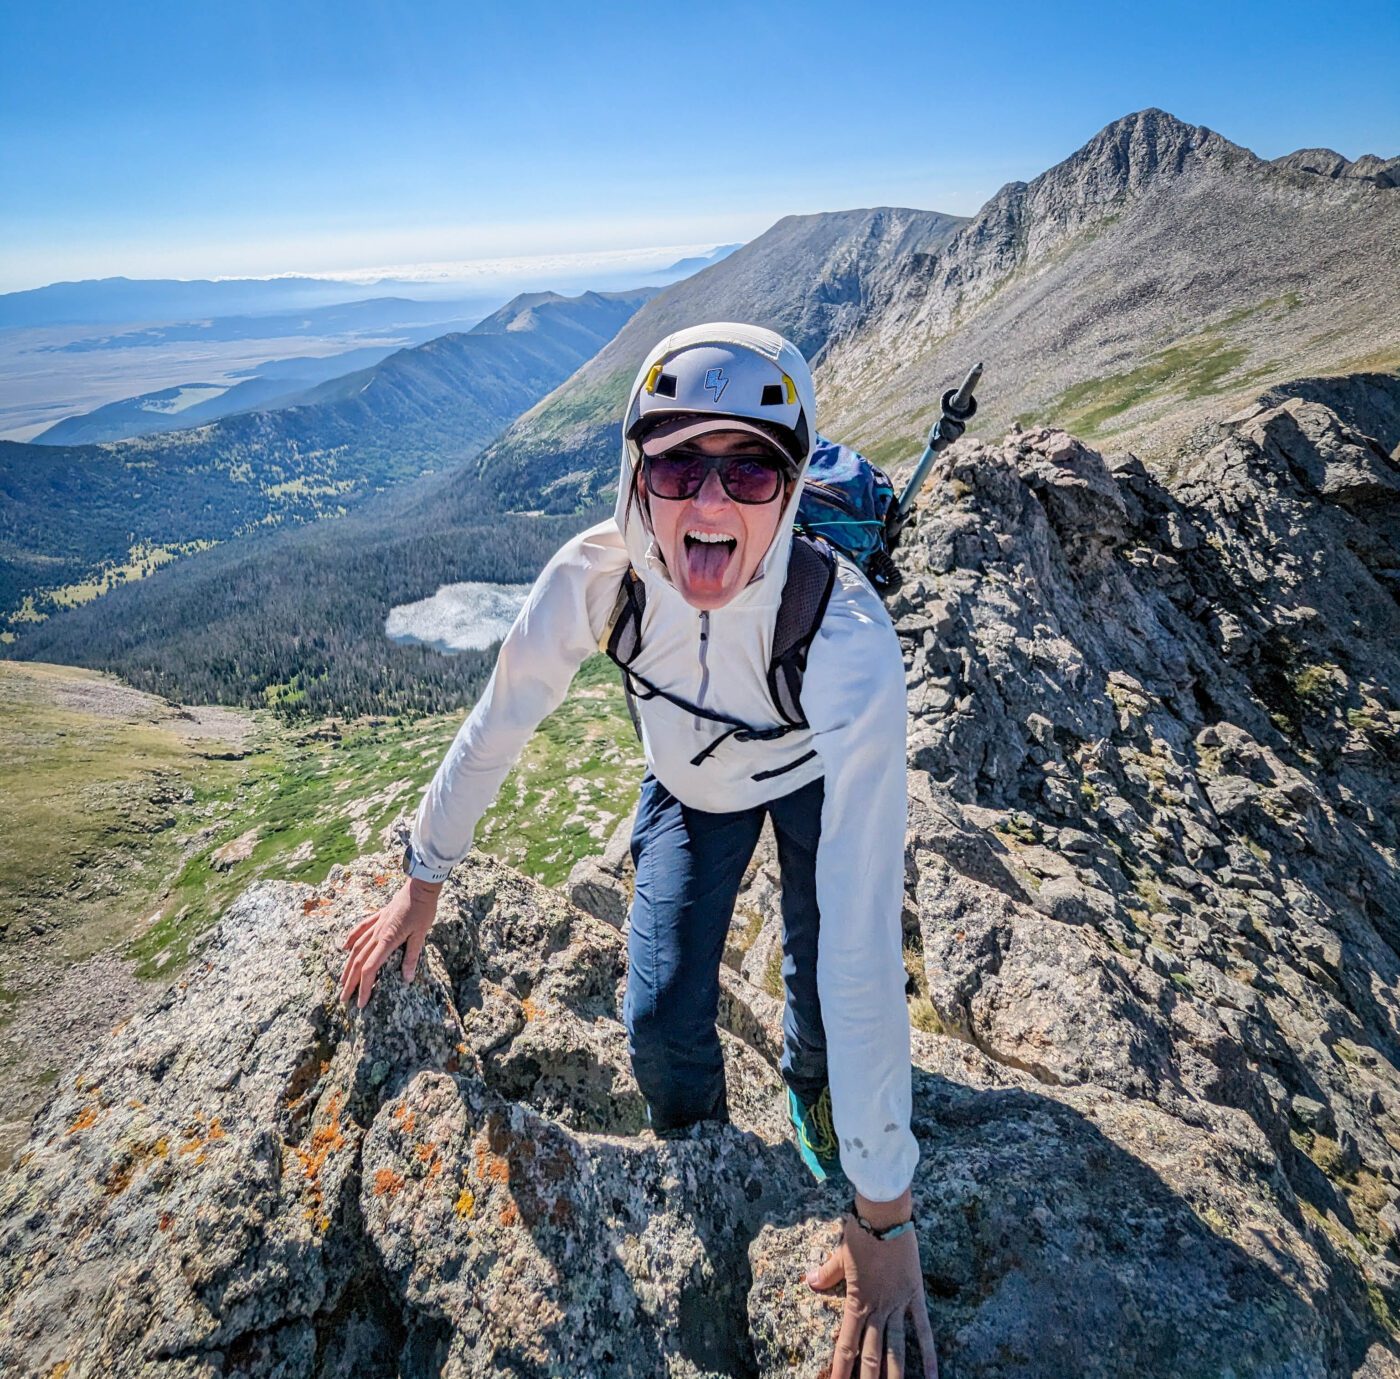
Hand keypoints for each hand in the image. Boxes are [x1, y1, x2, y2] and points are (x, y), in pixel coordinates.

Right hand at [338, 877, 441, 1009]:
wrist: (420, 887)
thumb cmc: (423, 910)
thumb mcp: (421, 935)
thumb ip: (411, 957)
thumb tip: (407, 979)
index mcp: (387, 940)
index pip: (370, 969)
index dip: (364, 987)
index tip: (360, 1003)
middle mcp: (377, 934)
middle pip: (358, 962)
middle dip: (350, 983)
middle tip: (344, 999)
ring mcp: (376, 925)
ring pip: (356, 948)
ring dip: (347, 966)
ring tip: (342, 981)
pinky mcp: (378, 917)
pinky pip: (360, 929)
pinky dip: (350, 939)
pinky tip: (344, 948)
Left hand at [806, 1191, 937, 1378]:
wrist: (885, 1216)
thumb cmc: (861, 1233)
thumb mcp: (840, 1255)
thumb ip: (826, 1273)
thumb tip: (809, 1281)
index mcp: (857, 1301)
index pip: (846, 1344)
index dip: (841, 1369)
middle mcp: (878, 1308)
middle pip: (871, 1353)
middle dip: (867, 1378)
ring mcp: (898, 1304)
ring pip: (897, 1348)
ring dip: (895, 1374)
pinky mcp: (915, 1296)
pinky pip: (923, 1329)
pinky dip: (928, 1353)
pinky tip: (932, 1375)